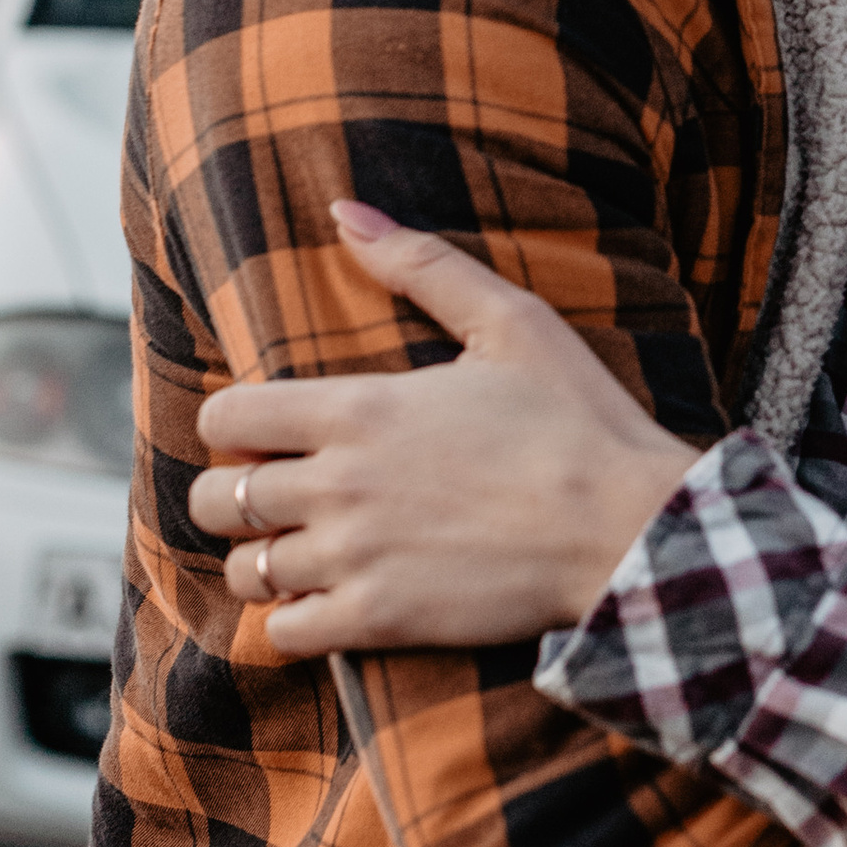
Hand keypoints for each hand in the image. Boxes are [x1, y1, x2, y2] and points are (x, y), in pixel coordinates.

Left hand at [185, 205, 699, 656]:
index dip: (235, 423)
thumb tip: (346, 212)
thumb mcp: (511, 319)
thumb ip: (421, 263)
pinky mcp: (379, 620)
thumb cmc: (578, 420)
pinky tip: (329, 601)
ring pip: (244, 570)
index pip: (225, 416)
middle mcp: (337, 483)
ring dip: (263, 559)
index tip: (272, 432)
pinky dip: (292, 620)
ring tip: (304, 549)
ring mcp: (354, 558)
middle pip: (217, 498)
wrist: (629, 526)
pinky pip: (284, 633)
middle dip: (234, 493)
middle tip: (278, 494)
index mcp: (358, 407)